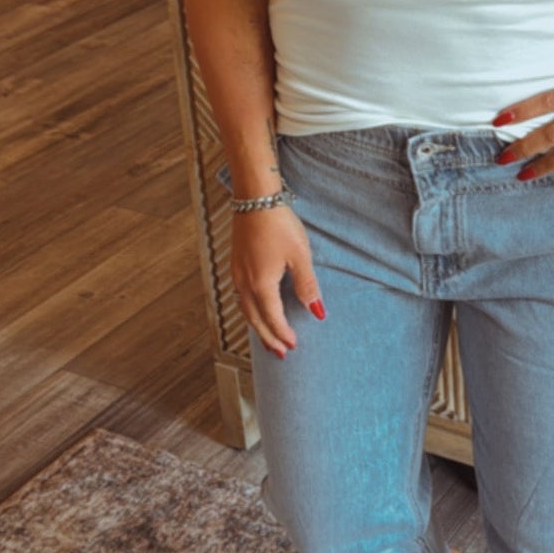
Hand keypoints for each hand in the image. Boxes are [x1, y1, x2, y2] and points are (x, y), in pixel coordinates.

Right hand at [231, 207, 324, 357]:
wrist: (255, 199)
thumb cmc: (278, 224)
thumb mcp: (300, 256)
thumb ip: (307, 285)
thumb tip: (317, 311)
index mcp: (261, 285)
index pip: (273, 318)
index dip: (283, 334)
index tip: (294, 346)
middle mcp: (245, 283)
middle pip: (256, 320)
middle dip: (268, 338)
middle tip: (280, 353)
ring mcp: (237, 274)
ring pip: (246, 310)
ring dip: (258, 327)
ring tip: (267, 339)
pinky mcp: (236, 264)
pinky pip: (241, 297)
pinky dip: (250, 311)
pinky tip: (256, 310)